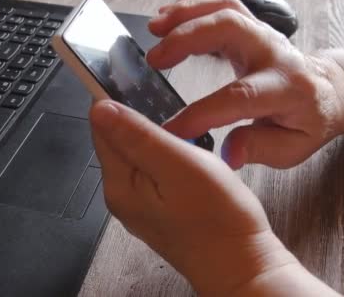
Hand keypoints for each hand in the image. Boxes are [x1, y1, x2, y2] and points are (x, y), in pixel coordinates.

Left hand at [89, 99, 297, 294]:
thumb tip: (100, 108)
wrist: (243, 266)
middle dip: (136, 116)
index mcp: (120, 184)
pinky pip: (153, 169)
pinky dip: (165, 153)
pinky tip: (184, 152)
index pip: (102, 126)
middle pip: (117, 138)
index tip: (130, 77)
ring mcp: (140, 203)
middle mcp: (123, 195)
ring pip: (137, 152)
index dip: (114, 97)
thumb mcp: (177, 166)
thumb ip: (137, 135)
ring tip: (179, 126)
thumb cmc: (218, 221)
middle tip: (163, 99)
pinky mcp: (158, 207)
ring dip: (153, 134)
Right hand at [147, 0, 343, 168]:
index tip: (173, 128)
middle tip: (154, 58)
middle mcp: (274, 52)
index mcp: (287, 87)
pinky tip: (168, 15)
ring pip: (225, 8)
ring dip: (186, 14)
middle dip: (188, 38)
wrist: (324, 91)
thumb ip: (260, 149)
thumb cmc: (306, 120)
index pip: (239, 96)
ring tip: (155, 28)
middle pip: (231, 28)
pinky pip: (222, 5)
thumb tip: (229, 153)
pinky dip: (192, 6)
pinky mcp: (251, 25)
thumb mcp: (292, 147)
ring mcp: (262, 33)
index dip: (203, 112)